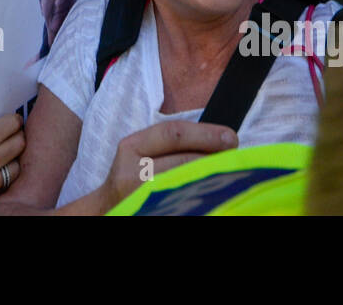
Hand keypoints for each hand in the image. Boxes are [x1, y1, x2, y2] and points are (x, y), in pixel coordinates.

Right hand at [0, 112, 24, 209]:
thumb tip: (7, 120)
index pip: (13, 125)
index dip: (14, 120)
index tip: (14, 121)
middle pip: (19, 145)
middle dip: (16, 137)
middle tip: (11, 135)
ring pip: (16, 167)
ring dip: (10, 159)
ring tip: (1, 155)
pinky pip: (4, 185)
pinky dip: (0, 176)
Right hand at [96, 120, 237, 212]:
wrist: (107, 208)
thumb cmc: (133, 177)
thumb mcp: (142, 152)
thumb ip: (170, 144)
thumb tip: (219, 140)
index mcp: (132, 146)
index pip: (172, 133)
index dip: (205, 133)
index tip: (230, 137)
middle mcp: (133, 171)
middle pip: (181, 159)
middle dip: (212, 156)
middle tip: (235, 156)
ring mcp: (140, 196)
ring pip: (183, 183)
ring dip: (209, 176)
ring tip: (228, 173)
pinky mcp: (148, 210)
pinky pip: (180, 202)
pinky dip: (198, 195)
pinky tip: (212, 193)